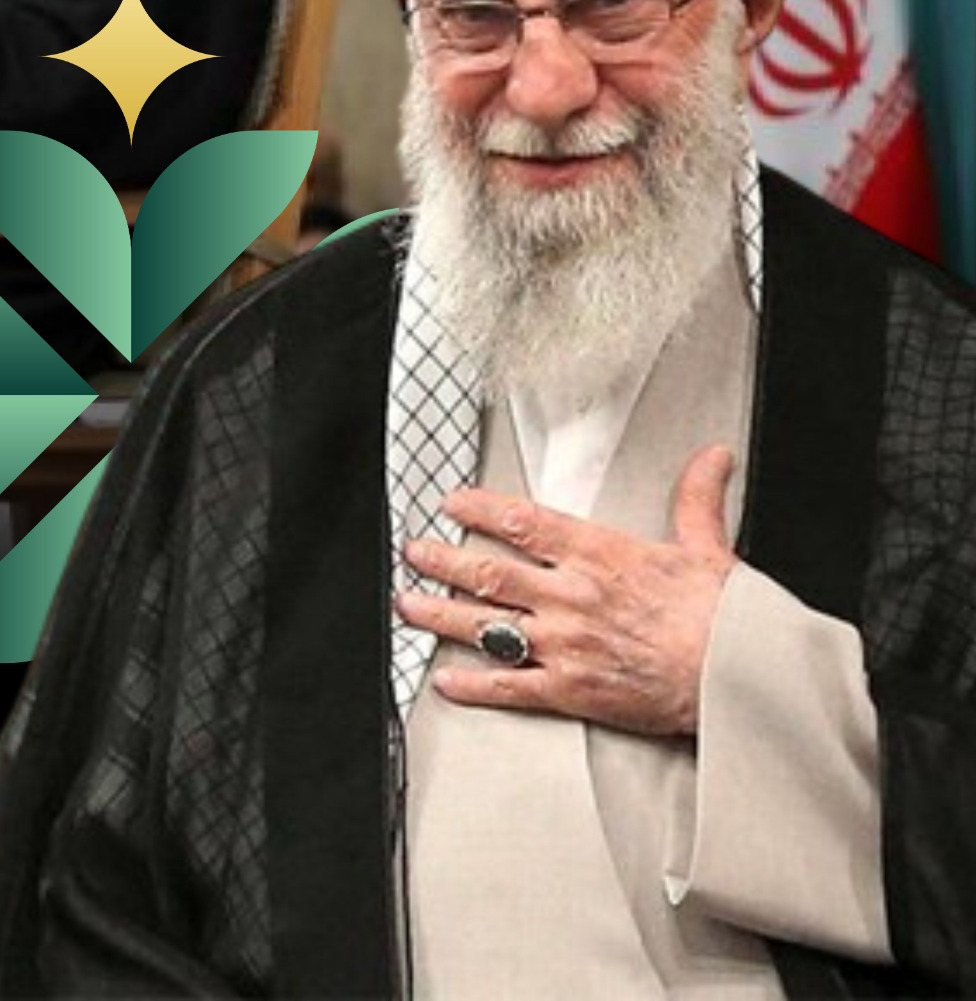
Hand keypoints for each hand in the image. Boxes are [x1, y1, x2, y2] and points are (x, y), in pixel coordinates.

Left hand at [394, 444, 738, 736]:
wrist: (740, 679)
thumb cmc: (726, 618)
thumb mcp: (709, 547)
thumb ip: (697, 499)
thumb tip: (712, 458)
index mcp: (599, 556)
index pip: (523, 522)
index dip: (479, 509)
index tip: (453, 503)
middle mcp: (571, 596)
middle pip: (489, 572)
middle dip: (442, 560)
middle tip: (414, 552)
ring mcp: (565, 645)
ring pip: (485, 625)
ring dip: (439, 614)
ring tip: (407, 604)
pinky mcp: (570, 691)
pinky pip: (508, 686)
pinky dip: (471, 684)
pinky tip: (444, 679)